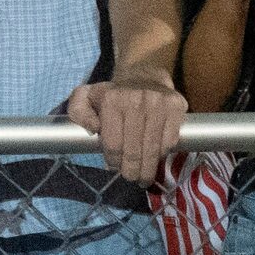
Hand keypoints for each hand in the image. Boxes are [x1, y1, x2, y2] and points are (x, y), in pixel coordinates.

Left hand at [66, 78, 186, 187]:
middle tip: (131, 179)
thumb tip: (93, 129)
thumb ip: (78, 112)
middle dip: (131, 169)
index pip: (113, 142)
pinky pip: (170, 139)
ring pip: (153, 147)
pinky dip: (163, 153)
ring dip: (148, 167)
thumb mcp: (85, 97)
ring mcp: (159, 103)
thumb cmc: (111, 94)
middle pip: (133, 148)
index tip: (114, 168)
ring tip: (144, 177)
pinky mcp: (176, 106)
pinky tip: (156, 158)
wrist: (144, 76)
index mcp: (112, 100)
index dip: (113, 160)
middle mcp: (136, 100)